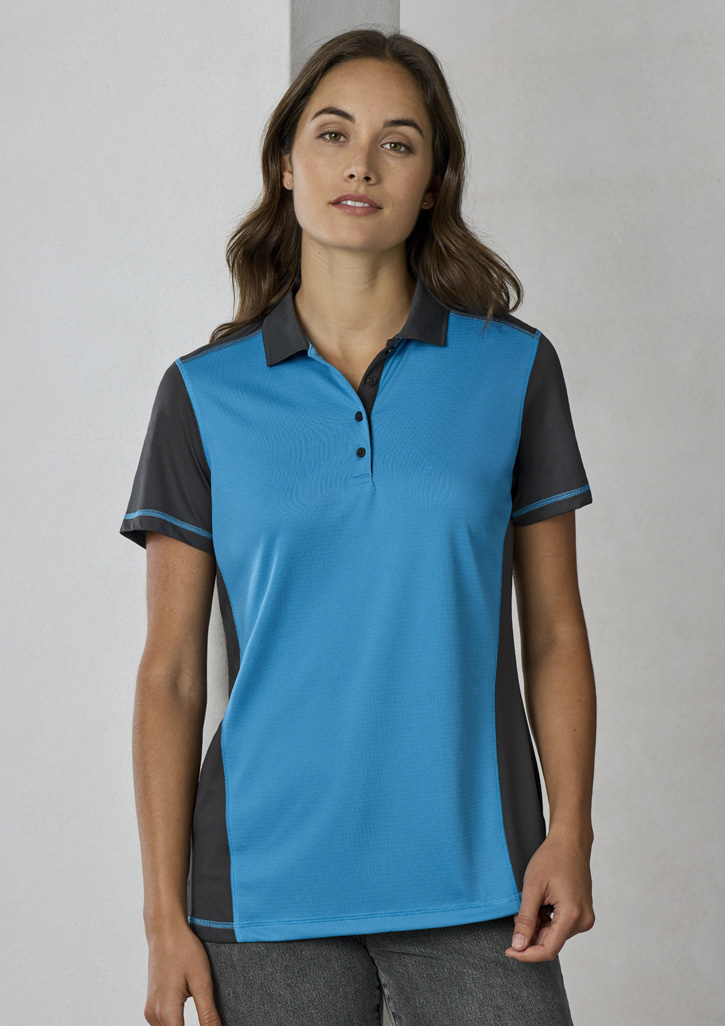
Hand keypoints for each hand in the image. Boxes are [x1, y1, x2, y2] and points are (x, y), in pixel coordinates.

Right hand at [144, 920, 221, 1025]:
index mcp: (166, 1012)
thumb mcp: (202, 982)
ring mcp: (151, 1009)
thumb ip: (208, 1014)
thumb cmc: (183, 950)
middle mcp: (154, 1015)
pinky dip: (176, 1025)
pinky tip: (190, 1020)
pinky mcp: (152, 1003)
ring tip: (204, 1021)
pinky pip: (163, 1024)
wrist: (165, 930)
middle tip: (211, 1023)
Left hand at [505, 829, 594, 961]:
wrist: (570, 842)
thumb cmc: (551, 859)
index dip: (526, 954)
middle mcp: (583, 921)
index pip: (548, 949)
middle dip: (530, 935)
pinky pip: (561, 927)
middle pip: (550, 943)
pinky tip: (541, 904)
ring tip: (532, 902)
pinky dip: (546, 921)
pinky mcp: (582, 914)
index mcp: (572, 915)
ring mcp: (585, 918)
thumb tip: (518, 946)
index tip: (509, 950)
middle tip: (516, 915)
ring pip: (554, 935)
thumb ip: (526, 920)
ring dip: (538, 926)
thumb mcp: (532, 888)